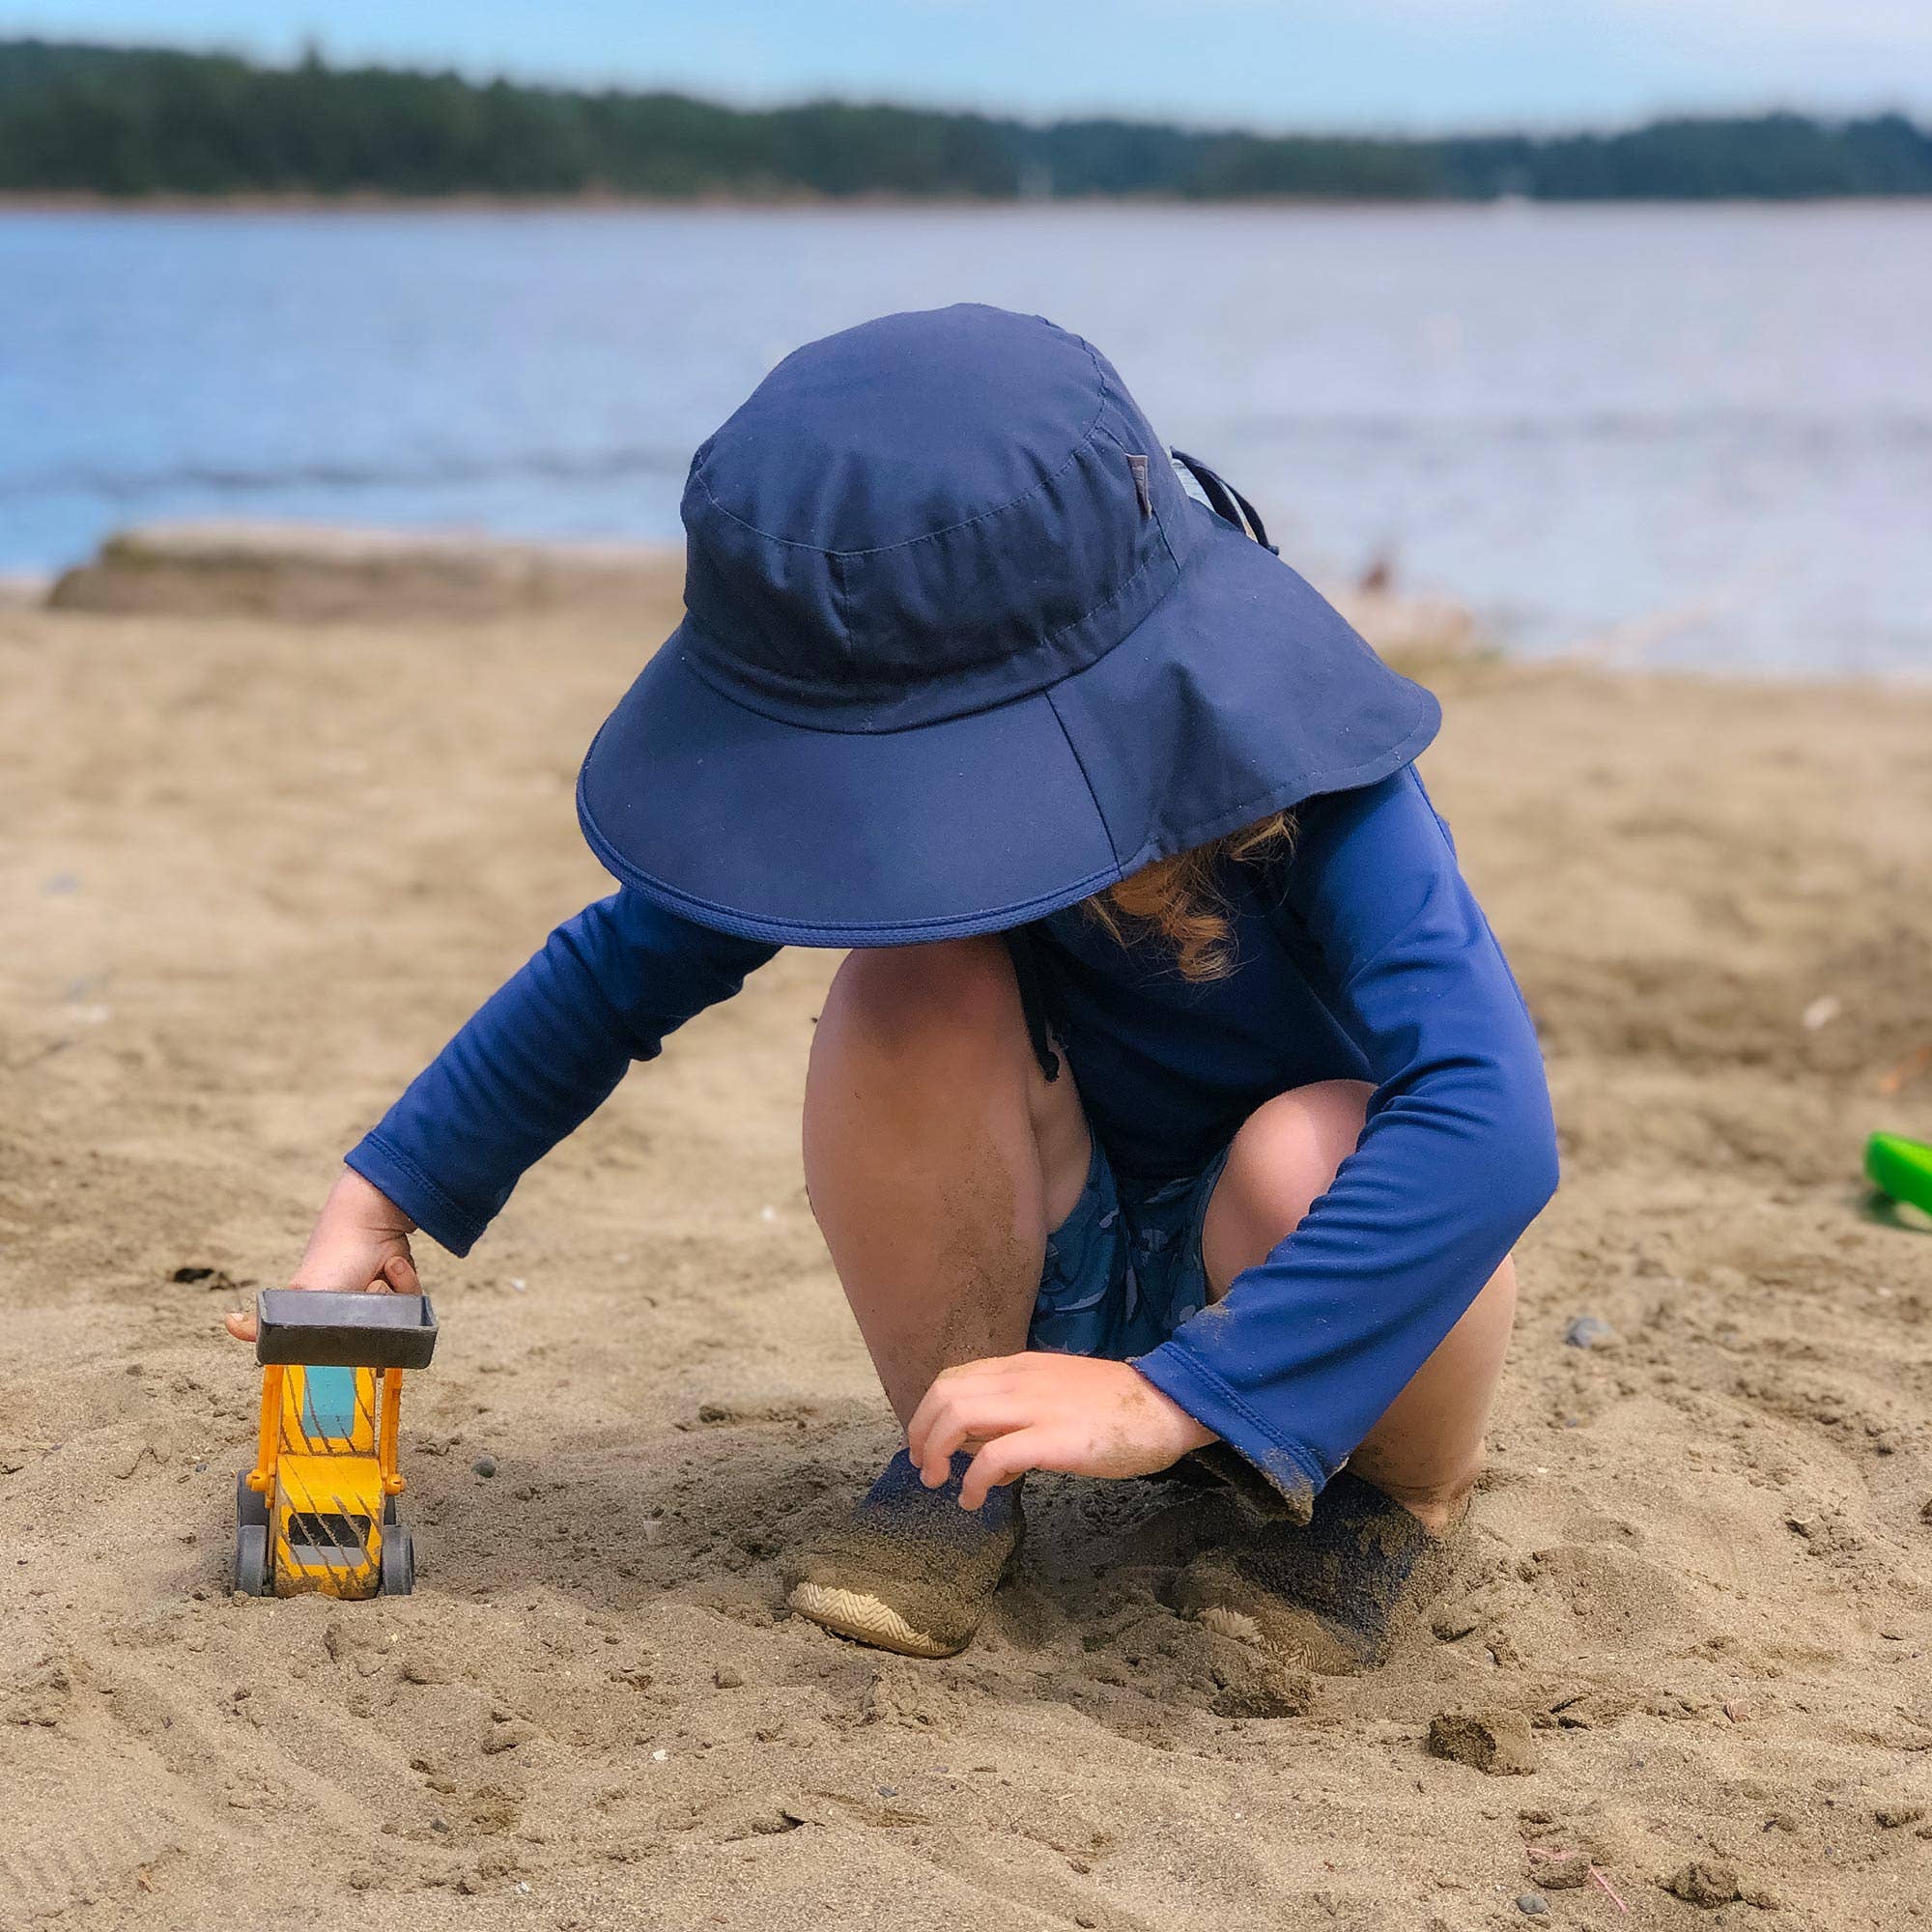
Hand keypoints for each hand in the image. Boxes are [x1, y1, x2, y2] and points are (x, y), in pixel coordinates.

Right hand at [222, 1169, 419, 1342]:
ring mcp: (379, 1304)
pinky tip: (392, 1265)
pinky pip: (414, 1304)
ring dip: (390, 1298)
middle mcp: (352, 1316)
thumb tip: (227, 1324)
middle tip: (362, 1296)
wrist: (371, 1222)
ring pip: (397, 1322)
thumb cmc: (332, 1261)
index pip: (341, 1353)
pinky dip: (405, 1283)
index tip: (350, 1335)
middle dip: (372, 1322)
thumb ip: (262, 1321)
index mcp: (326, 1322)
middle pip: (376, 1341)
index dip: (350, 1348)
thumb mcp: (300, 1295)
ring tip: (375, 1275)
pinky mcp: (401, 1290)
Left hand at [906, 1352, 1215, 1509]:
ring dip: (936, 1452)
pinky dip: (973, 1481)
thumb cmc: (1116, 1405)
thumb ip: (1021, 1411)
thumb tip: (990, 1454)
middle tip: (925, 1468)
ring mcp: (1035, 1407)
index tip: (928, 1443)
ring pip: (958, 1417)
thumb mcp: (1058, 1392)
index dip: (929, 1412)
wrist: (1166, 1404)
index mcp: (1020, 1368)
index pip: (953, 1378)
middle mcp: (1020, 1380)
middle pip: (945, 1395)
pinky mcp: (1053, 1439)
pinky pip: (993, 1456)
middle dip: (921, 1432)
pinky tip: (974, 1500)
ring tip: (939, 1483)